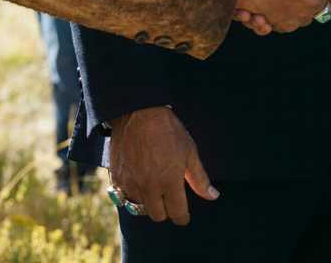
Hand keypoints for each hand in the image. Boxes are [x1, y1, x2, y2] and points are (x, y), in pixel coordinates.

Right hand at [108, 106, 216, 225]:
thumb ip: (200, 178)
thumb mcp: (189, 151)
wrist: (138, 113)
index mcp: (170, 182)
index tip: (184, 215)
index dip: (183, 217)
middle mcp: (149, 187)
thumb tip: (213, 196)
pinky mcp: (117, 178)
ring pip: (140, 208)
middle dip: (166, 211)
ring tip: (154, 189)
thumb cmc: (168, 131)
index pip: (177, 214)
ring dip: (148, 203)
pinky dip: (132, 195)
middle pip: (158, 216)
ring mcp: (131, 183)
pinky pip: (124, 197)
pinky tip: (139, 183)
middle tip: (169, 200)